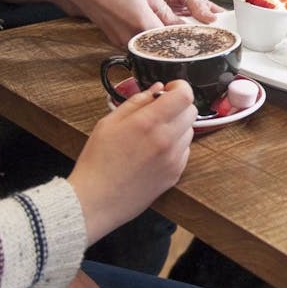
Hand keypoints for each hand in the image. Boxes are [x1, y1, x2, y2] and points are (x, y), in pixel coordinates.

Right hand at [67, 80, 195, 244]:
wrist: (95, 200)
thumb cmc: (97, 161)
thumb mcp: (109, 122)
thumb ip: (136, 101)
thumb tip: (157, 89)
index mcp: (148, 122)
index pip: (184, 94)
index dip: (179, 87)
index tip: (168, 90)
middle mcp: (166, 139)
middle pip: (190, 111)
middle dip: (177, 106)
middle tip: (158, 112)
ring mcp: (173, 158)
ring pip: (189, 131)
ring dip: (177, 127)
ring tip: (152, 135)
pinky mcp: (175, 174)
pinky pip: (185, 151)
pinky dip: (175, 146)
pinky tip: (154, 152)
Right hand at [70, 0, 199, 47]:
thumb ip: (165, 11)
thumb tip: (179, 25)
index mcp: (145, 25)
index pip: (171, 40)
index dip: (183, 38)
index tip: (193, 36)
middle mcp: (132, 38)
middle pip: (158, 47)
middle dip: (171, 41)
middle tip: (181, 34)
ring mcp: (120, 41)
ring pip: (146, 46)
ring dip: (156, 41)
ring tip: (166, 29)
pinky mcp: (113, 39)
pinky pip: (133, 43)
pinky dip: (142, 37)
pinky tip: (146, 26)